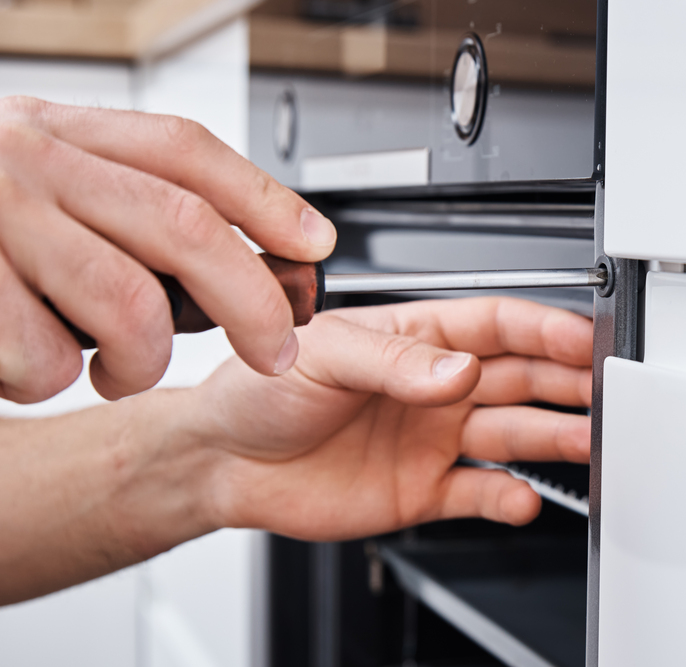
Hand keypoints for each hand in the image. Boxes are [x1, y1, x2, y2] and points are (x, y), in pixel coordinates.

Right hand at [0, 96, 336, 402]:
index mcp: (59, 130)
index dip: (265, 198)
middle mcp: (29, 159)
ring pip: (125, 302)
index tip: (315, 243)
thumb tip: (243, 250)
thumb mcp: (38, 181)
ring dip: (141, 360)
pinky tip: (33, 368)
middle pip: (184, 227)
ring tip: (121, 370)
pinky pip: (43, 355)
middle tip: (272, 351)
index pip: (186, 152)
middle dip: (248, 302)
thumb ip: (118, 201)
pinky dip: (54, 380)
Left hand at [196, 297, 592, 539]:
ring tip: (587, 442)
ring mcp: (433, 438)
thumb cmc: (261, 388)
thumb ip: (396, 362)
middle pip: (521, 378)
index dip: (544, 329)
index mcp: (417, 340)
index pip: (497, 326)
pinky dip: (505, 498)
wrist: (226, 460)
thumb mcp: (324, 352)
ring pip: (512, 433)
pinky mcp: (424, 488)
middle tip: (604, 390)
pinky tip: (521, 499)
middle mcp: (435, 387)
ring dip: (553, 437)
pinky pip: (478, 492)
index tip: (581, 338)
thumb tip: (460, 370)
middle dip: (566, 382)